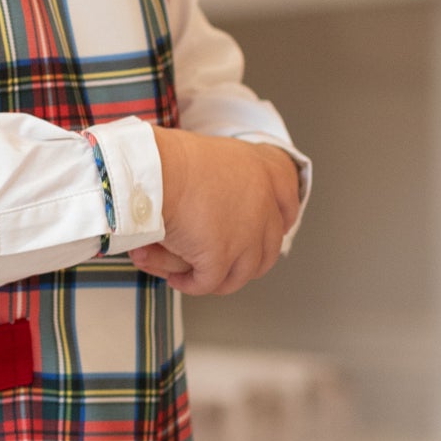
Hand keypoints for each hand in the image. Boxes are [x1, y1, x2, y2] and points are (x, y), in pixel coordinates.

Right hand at [132, 130, 298, 294]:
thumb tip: (216, 200)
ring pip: (242, 272)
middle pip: (270, 246)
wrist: (152, 171)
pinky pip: (208, 283)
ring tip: (197, 275)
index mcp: (260, 171)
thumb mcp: (210, 155)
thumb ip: (226, 177)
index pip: (288, 200)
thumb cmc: (166, 158)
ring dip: (219, 278)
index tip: (277, 228)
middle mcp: (262, 203)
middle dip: (249, 261)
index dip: (283, 219)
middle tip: (227, 263)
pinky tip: (178, 279)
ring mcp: (245, 234)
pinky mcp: (221, 257)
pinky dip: (191, 284)